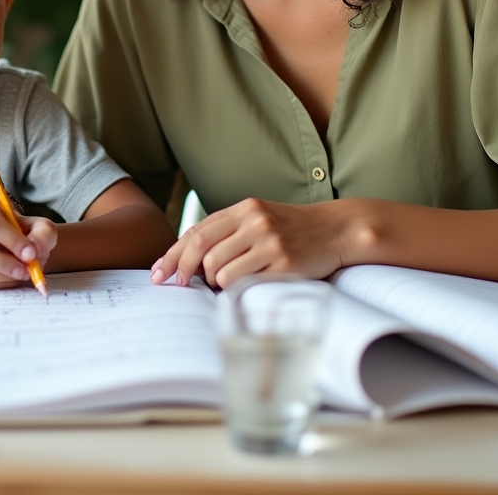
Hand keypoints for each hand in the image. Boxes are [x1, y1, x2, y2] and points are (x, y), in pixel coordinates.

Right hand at [0, 187, 56, 289]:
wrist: (5, 237)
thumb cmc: (22, 230)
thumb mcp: (39, 226)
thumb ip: (42, 236)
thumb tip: (33, 253)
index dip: (13, 241)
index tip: (32, 253)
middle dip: (5, 264)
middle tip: (26, 270)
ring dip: (2, 277)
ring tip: (20, 273)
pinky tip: (10, 276)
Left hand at [150, 198, 354, 288]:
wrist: (337, 229)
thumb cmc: (293, 229)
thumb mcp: (260, 218)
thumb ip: (230, 231)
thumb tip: (192, 256)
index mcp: (244, 208)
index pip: (197, 231)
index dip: (174, 253)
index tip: (160, 271)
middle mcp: (253, 221)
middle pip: (201, 248)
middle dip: (183, 269)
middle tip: (177, 285)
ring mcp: (268, 241)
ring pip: (219, 268)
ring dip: (214, 282)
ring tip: (224, 283)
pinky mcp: (283, 262)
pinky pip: (243, 281)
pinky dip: (234, 288)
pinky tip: (241, 287)